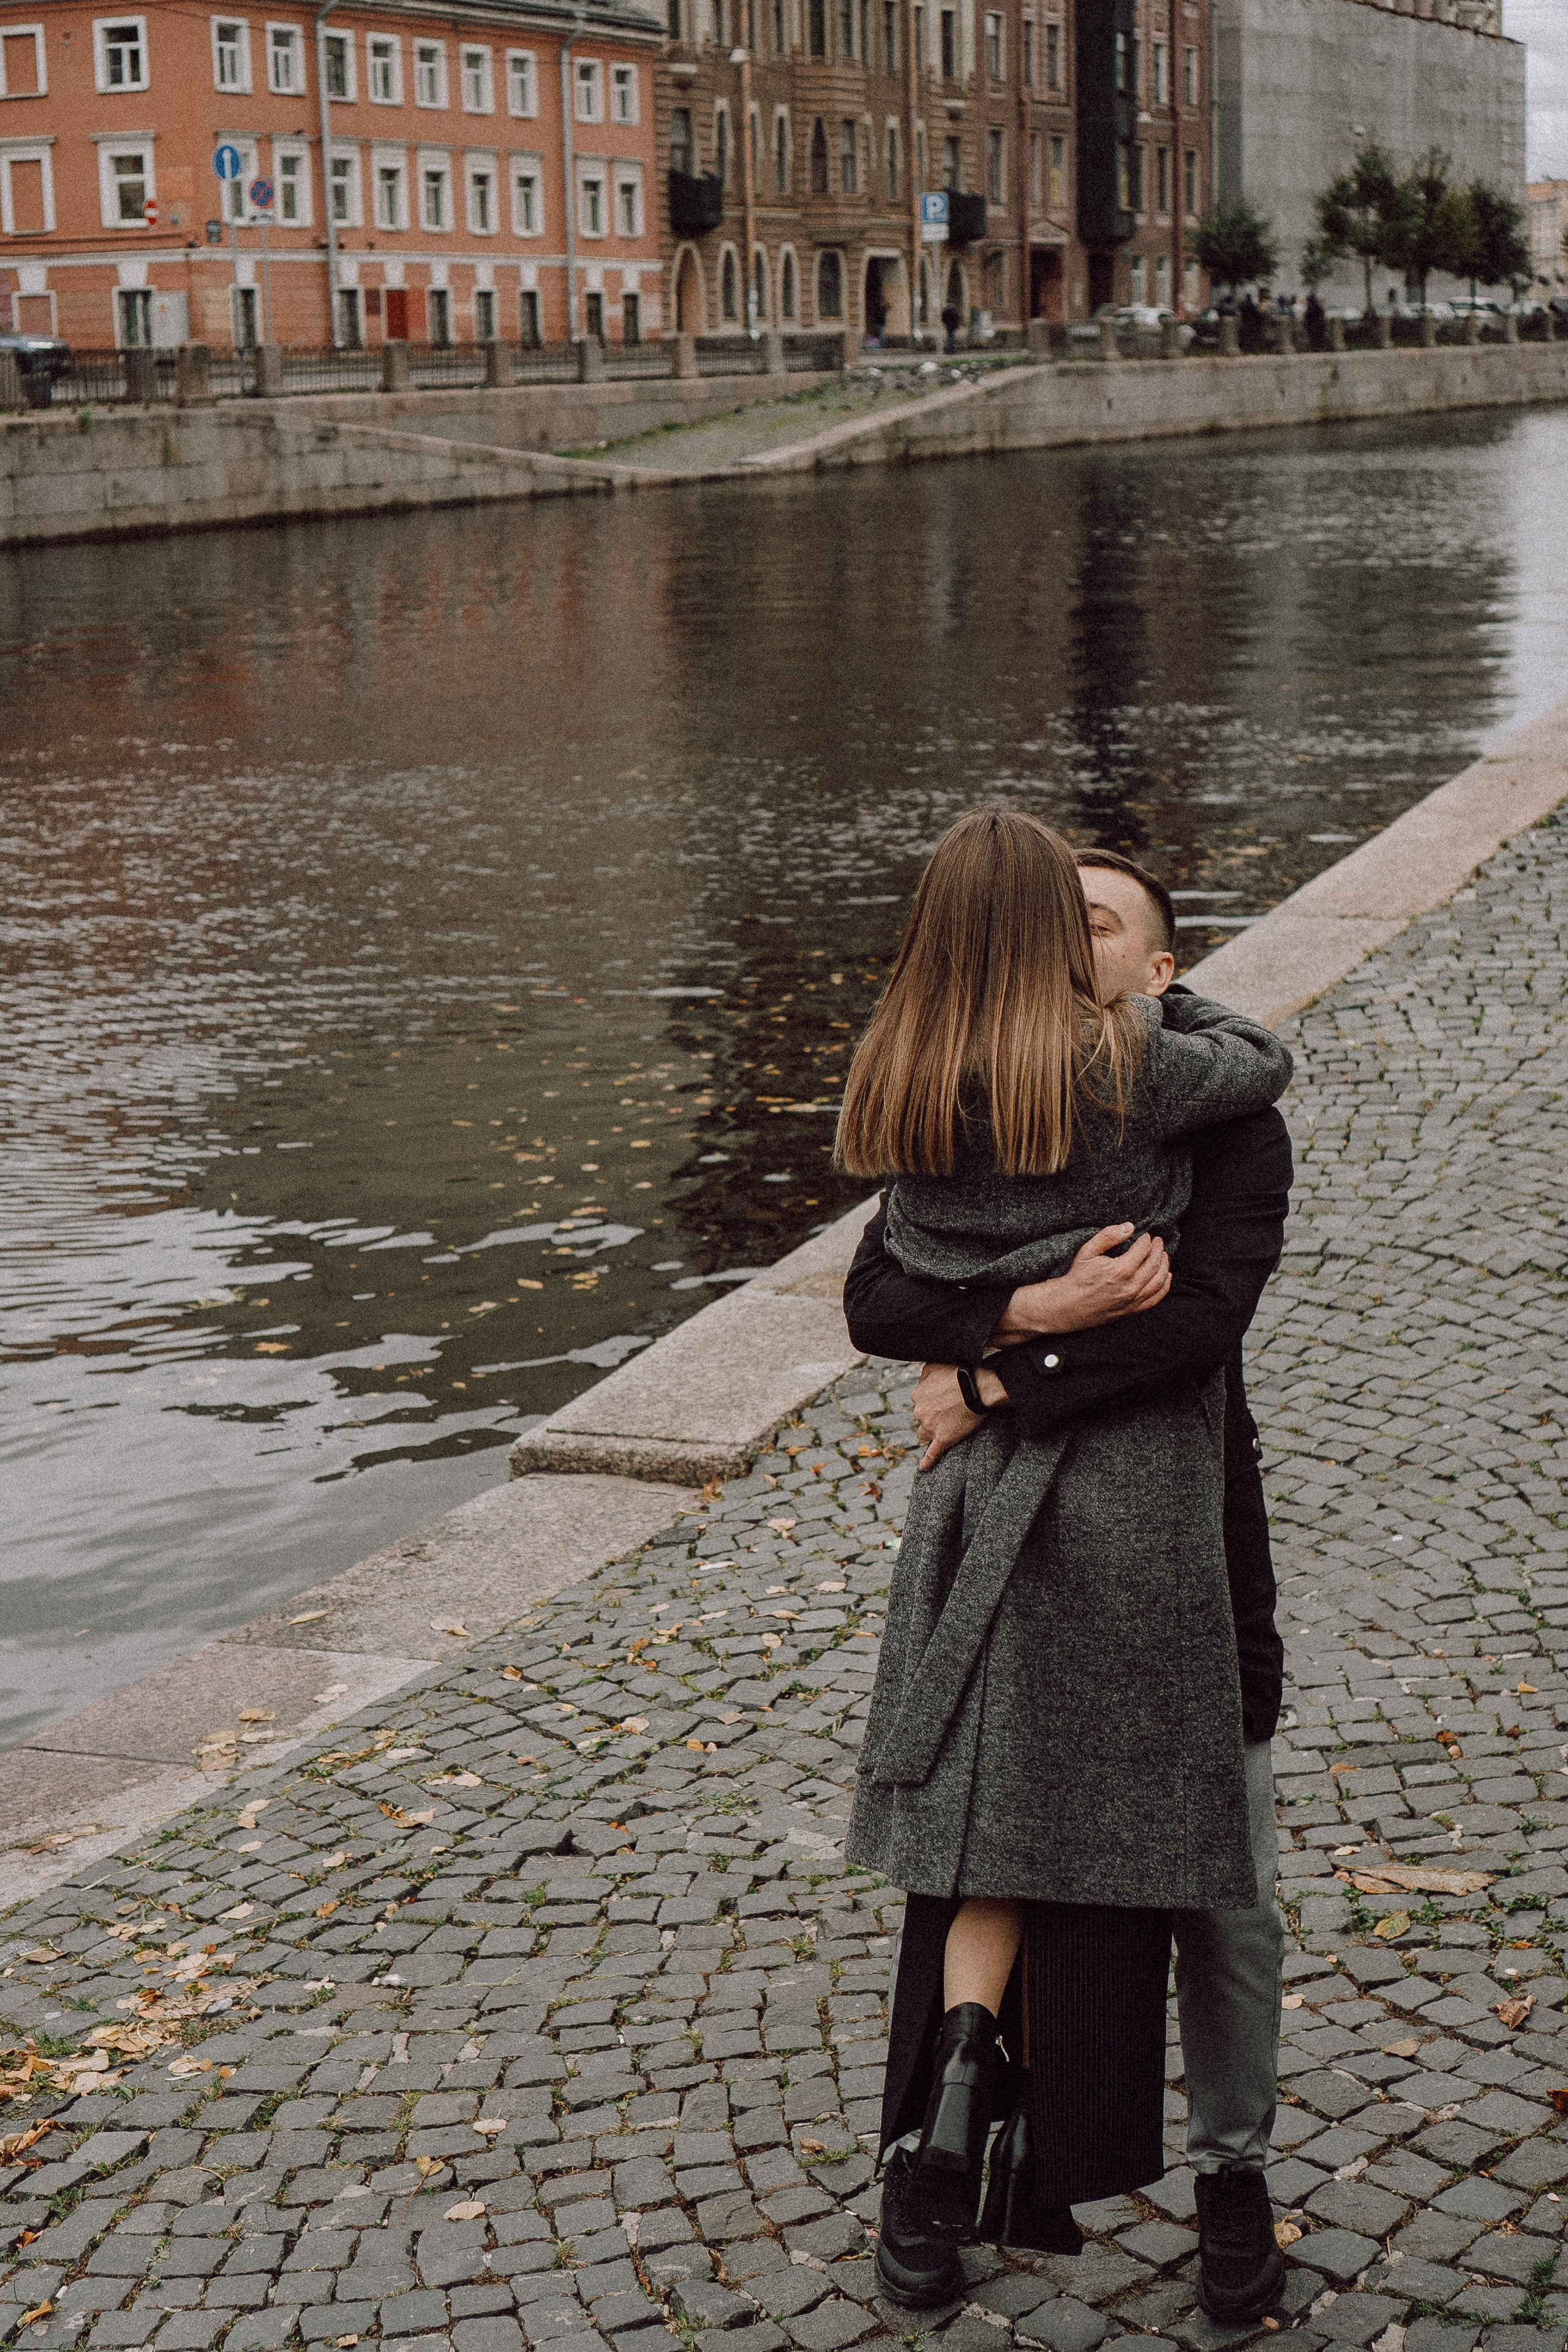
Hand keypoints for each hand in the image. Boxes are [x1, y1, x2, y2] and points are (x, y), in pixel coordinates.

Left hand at [913, 1362, 1006, 1471]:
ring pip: (925, 1433)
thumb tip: (921, 1381)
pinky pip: (932, 1453)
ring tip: (948, 1426)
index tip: (942, 1399)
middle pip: (922, 1418)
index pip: (919, 1401)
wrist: (977, 1387)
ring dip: (933, 1430)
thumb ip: (924, 1375)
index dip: (931, 1401)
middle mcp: (919, 1411)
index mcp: (917, 1394)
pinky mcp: (943, 1439)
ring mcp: (930, 1426)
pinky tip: (924, 1467)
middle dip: (932, 1415)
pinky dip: (927, 1462)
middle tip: (949, 1410)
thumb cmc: (959, 1373)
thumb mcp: (934, 1365)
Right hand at [987, 1224, 1170, 1344]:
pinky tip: (1166, 1276)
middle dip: (1158, 1249)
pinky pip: (1156, 1298)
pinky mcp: (1132, 1310)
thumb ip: (1109, 1236)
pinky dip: (1164, 1286)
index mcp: (1121, 1269)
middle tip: (1158, 1241)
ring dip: (1164, 1265)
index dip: (1147, 1239)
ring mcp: (1133, 1300)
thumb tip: (1130, 1226)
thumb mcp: (1088, 1251)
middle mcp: (1130, 1286)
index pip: (1144, 1249)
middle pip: (1154, 1263)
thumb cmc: (1077, 1277)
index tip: (1146, 1235)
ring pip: (1159, 1280)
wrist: (1068, 1306)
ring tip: (1163, 1255)